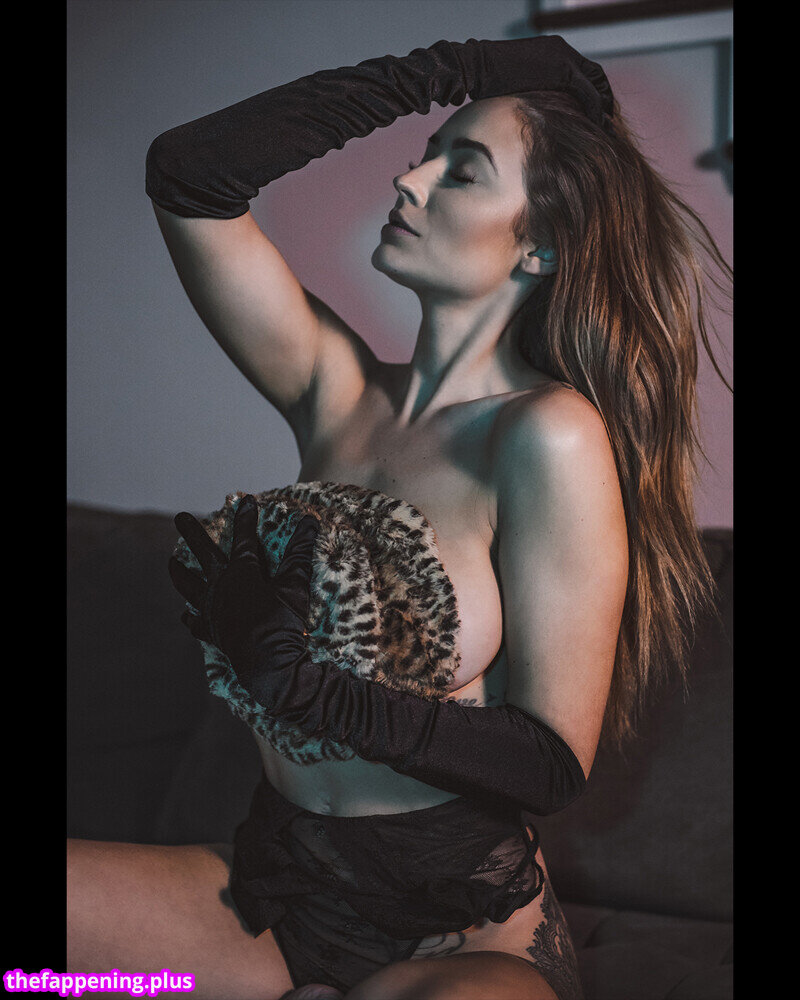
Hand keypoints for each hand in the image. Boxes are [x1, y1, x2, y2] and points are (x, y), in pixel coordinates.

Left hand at [168, 494, 319, 671]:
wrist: (268, 665)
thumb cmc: (283, 623)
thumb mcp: (295, 585)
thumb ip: (300, 551)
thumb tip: (309, 521)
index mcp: (241, 573)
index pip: (244, 538)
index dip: (246, 518)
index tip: (246, 500)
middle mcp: (221, 587)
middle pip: (202, 554)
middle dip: (192, 533)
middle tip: (179, 517)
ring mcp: (212, 610)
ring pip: (189, 586)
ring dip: (179, 572)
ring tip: (170, 561)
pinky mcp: (212, 632)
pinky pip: (195, 622)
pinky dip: (190, 617)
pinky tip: (185, 614)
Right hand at [467, 35, 612, 124]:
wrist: (477, 65)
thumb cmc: (487, 79)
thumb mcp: (517, 83)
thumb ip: (533, 91)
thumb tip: (534, 111)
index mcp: (553, 51)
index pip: (582, 71)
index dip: (592, 92)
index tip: (595, 111)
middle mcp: (563, 50)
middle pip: (595, 74)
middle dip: (604, 98)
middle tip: (607, 119)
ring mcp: (564, 57)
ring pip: (595, 81)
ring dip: (602, 105)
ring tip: (606, 126)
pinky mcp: (562, 70)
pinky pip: (587, 91)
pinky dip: (594, 108)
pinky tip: (597, 124)